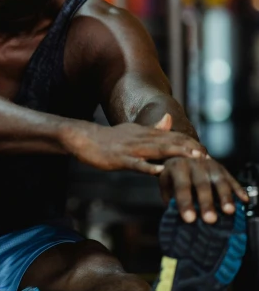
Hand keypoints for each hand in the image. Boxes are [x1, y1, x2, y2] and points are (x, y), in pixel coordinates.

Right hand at [62, 113, 205, 174]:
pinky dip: (148, 166)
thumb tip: (169, 120)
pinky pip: (135, 163)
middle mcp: (140, 138)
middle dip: (188, 148)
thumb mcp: (132, 131)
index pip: (171, 136)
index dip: (188, 143)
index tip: (205, 151)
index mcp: (144, 133)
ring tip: (192, 158)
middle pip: (168, 142)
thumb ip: (152, 128)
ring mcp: (130, 148)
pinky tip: (159, 170)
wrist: (83, 138)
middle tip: (206, 155)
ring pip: (156, 150)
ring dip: (175, 154)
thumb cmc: (108, 138)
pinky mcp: (118, 158)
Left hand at [159, 155, 248, 222]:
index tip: (189, 219)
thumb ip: (169, 198)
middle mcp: (194, 163)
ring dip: (225, 197)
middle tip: (210, 220)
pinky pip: (231, 179)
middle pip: (202, 184)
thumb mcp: (166, 183)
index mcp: (177, 167)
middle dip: (206, 203)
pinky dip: (238, 190)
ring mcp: (210, 164)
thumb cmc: (173, 176)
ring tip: (229, 211)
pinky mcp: (222, 168)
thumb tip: (174, 215)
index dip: (185, 202)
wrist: (184, 155)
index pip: (181, 186)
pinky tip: (243, 200)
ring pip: (219, 181)